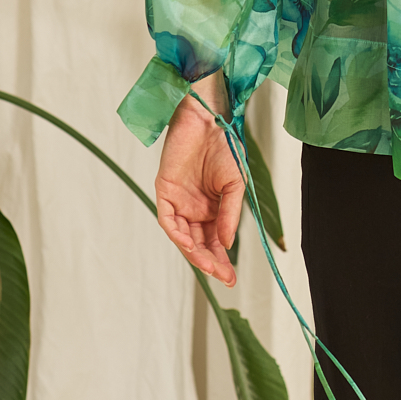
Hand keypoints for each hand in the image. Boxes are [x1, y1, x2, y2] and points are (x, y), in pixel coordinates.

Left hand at [155, 91, 244, 287]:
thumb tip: (226, 244)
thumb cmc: (225, 148)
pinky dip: (177, 234)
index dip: (222, 261)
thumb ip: (230, 215)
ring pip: (183, 237)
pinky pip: (168, 220)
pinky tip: (189, 245)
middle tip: (222, 277)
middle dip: (210, 262)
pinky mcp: (165, 191)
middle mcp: (195, 209)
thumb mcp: (235, 186)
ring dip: (194, 253)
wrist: (209, 120)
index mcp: (214, 210)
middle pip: (199, 244)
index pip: (215, 242)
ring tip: (207, 265)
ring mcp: (179, 202)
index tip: (231, 278)